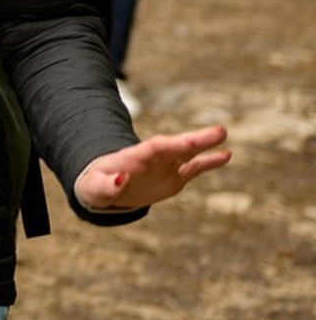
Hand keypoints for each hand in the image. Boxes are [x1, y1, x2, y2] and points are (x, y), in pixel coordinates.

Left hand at [74, 125, 229, 211]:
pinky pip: (194, 168)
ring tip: (223, 133)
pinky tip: (226, 155)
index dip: (170, 146)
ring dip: (204, 144)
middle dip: (194, 139)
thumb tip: (121, 179)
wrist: (104, 187)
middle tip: (218, 131)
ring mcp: (165, 166)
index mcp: (133, 158)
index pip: (154, 148)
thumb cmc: (96, 185)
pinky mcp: (174, 177)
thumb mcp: (93, 188)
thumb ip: (106, 185)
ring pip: (188, 153)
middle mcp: (153, 158)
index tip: (187, 144)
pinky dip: (209, 162)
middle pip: (175, 146)